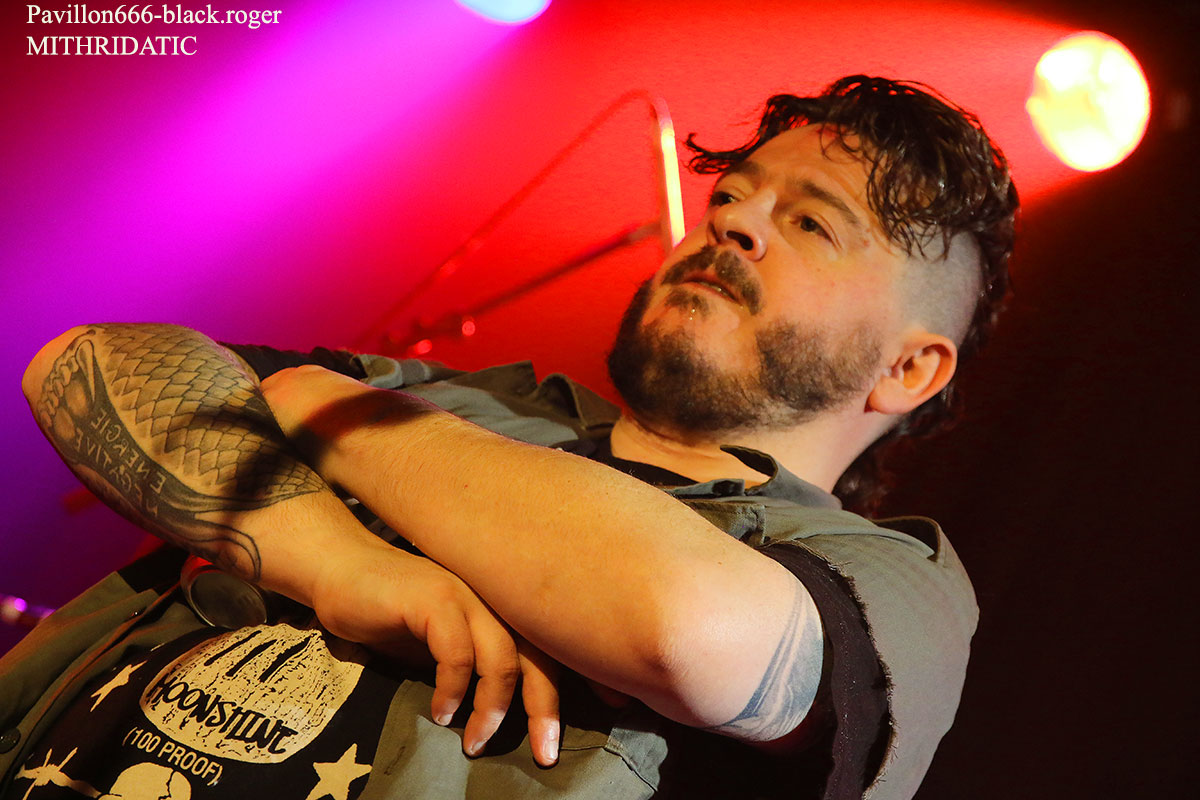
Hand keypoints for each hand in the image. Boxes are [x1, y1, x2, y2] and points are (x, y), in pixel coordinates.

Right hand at [308, 511, 561, 764]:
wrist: (341, 570)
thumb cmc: (393, 611)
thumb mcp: (444, 642)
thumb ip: (474, 665)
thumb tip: (500, 714)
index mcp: (502, 606)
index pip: (546, 652)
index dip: (554, 699)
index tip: (551, 745)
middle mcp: (493, 596)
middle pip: (537, 656)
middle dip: (543, 709)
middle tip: (543, 754)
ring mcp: (466, 594)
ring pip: (501, 657)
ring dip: (491, 708)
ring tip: (475, 741)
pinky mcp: (433, 598)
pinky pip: (456, 652)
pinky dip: (453, 689)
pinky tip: (440, 712)